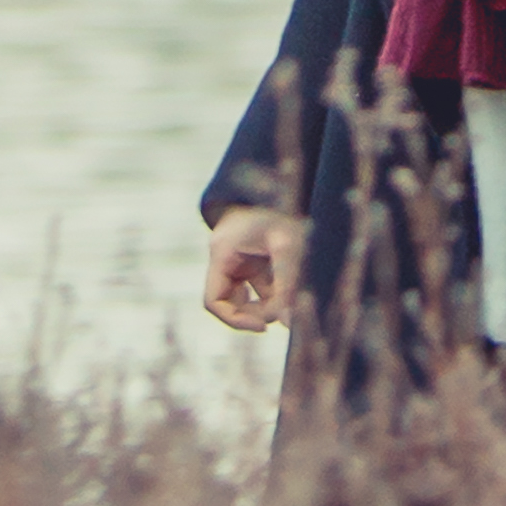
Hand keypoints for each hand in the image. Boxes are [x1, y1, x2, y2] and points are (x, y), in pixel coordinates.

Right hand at [201, 205, 304, 334]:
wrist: (289, 180)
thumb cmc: (284, 207)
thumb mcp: (287, 245)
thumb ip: (286, 284)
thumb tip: (288, 324)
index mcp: (222, 252)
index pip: (213, 301)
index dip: (234, 319)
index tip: (263, 326)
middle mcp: (225, 259)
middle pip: (228, 303)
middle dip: (254, 314)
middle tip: (282, 315)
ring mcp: (238, 260)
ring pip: (245, 298)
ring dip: (266, 305)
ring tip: (291, 299)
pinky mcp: (253, 261)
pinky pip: (258, 288)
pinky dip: (275, 294)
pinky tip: (293, 291)